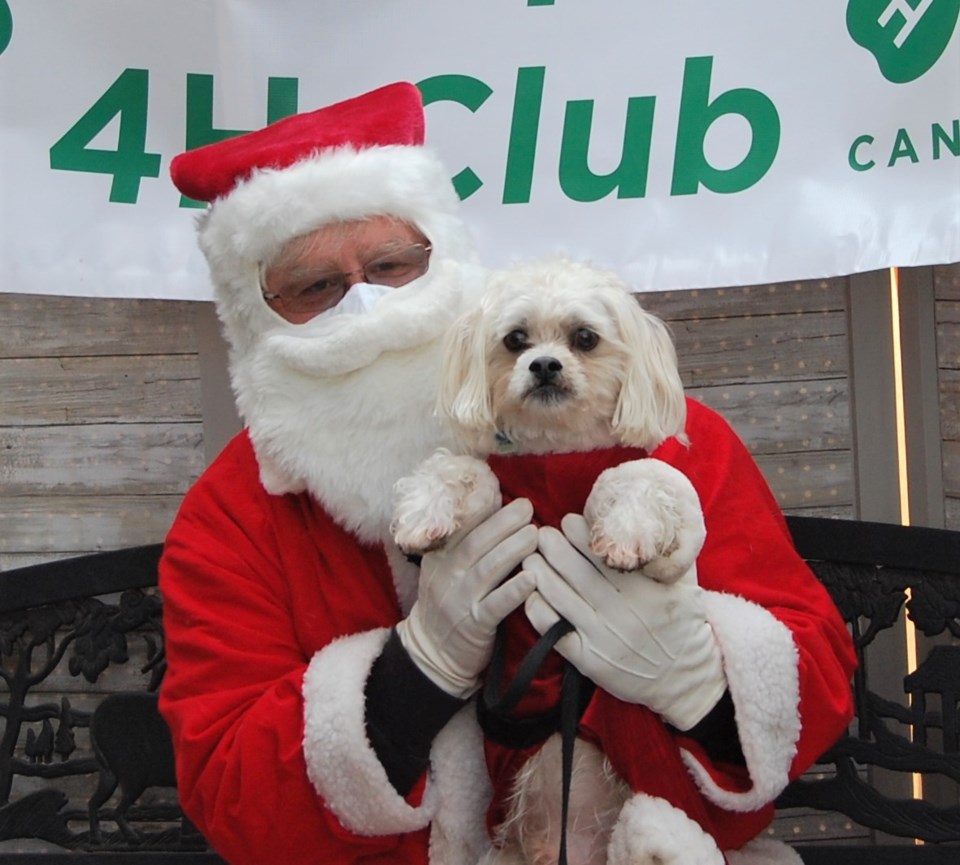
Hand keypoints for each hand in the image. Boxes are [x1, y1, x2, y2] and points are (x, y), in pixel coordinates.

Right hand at [396, 497, 537, 697]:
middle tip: (526, 506)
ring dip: (512, 549)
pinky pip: (496, 605)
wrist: (432, 652)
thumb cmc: (449, 602)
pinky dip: (514, 590)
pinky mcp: (475, 625)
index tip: (498, 489)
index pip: (458, 527)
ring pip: (487, 570)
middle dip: (502, 522)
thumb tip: (491, 500)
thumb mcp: (446, 568)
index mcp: (439, 557)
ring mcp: (460, 601)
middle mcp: (447, 575)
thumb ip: (465, 540)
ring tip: (535, 534)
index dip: (478, 507)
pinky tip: (533, 577)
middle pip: (475, 543)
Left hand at [523, 514, 725, 729]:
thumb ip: (672, 551)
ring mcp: (603, 638)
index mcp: (647, 590)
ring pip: (562, 599)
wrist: (684, 677)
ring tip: (530, 558)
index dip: (581, 535)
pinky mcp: (589, 660)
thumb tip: (655, 513)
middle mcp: (623, 613)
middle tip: (542, 533)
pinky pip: (555, 632)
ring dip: (540, 574)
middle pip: (577, 573)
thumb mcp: (687, 584)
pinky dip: (539, 611)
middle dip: (554, 548)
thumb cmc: (683, 622)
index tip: (567, 521)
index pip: (606, 556)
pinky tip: (532, 594)